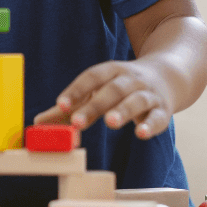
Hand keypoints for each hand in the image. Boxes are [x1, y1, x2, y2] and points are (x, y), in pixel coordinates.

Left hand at [42, 59, 173, 139]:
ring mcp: (148, 94)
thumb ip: (71, 107)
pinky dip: (150, 125)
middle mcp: (130, 80)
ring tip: (110, 123)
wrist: (169, 76)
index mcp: (111, 72)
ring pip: (136, 100)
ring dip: (123, 110)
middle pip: (112, 89)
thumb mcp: (98, 91)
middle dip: (94, 105)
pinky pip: (158, 117)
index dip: (76, 90)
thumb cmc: (123, 87)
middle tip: (76, 122)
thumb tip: (38, 122)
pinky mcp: (162, 110)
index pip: (92, 76)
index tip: (60, 105)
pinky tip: (141, 134)